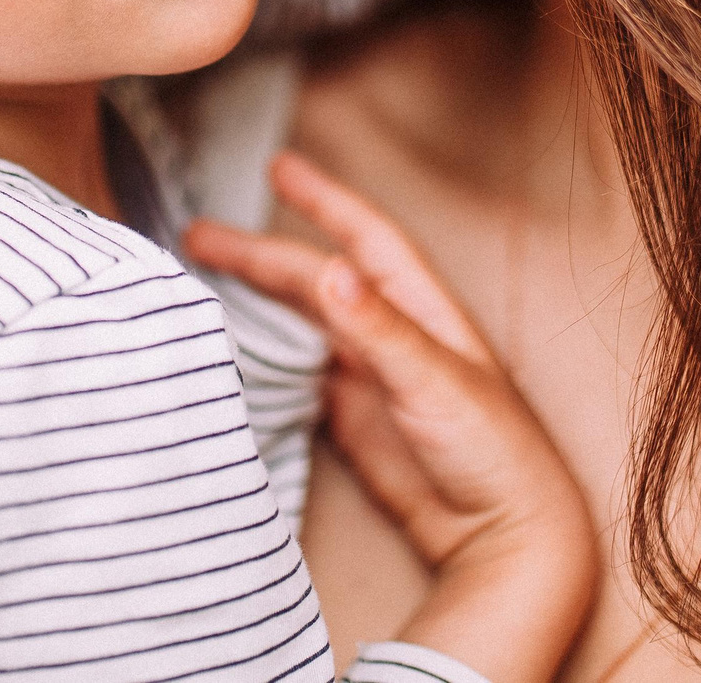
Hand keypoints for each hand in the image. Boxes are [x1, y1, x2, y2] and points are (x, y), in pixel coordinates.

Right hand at [186, 153, 599, 681]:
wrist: (503, 534)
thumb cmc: (492, 450)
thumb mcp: (436, 381)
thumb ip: (380, 330)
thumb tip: (330, 272)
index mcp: (419, 310)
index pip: (363, 238)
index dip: (323, 199)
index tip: (278, 166)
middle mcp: (390, 336)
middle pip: (314, 280)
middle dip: (260, 255)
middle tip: (197, 235)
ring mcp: (369, 379)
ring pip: (301, 326)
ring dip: (258, 303)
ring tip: (201, 284)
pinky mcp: (353, 424)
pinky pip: (299, 379)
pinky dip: (265, 360)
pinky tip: (233, 352)